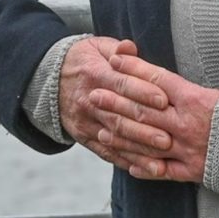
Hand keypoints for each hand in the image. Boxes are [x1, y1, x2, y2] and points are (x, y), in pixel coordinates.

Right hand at [57, 36, 164, 172]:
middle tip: (169, 139)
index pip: (121, 84)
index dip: (142, 92)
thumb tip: (129, 47)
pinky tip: (144, 170)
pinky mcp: (84, 137)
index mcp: (95, 74)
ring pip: (114, 138)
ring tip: (161, 163)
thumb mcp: (97, 47)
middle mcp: (89, 101)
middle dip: (145, 129)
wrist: (49, 80)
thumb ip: (117, 49)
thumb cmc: (85, 61)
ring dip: (138, 151)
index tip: (164, 100)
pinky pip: (106, 152)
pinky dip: (126, 162)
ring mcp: (86, 122)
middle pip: (119, 116)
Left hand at [87, 50, 218, 183]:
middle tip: (93, 94)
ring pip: (144, 141)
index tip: (115, 60)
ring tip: (101, 129)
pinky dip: (144, 169)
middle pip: (142, 110)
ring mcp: (185, 149)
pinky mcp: (192, 171)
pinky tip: (128, 165)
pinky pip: (162, 172)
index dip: (134, 69)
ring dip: (121, 135)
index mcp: (195, 99)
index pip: (157, 80)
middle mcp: (184, 124)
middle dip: (115, 102)